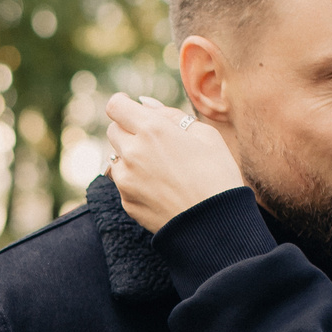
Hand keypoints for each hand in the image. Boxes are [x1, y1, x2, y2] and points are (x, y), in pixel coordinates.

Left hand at [102, 93, 243, 232]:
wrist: (216, 226)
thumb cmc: (218, 176)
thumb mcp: (206, 136)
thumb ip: (171, 115)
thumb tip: (145, 105)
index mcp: (153, 130)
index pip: (116, 105)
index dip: (123, 105)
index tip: (133, 110)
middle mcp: (133, 153)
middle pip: (113, 130)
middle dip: (128, 130)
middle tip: (154, 141)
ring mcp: (126, 180)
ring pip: (116, 158)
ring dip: (130, 157)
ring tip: (160, 168)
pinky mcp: (126, 202)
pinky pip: (122, 183)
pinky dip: (135, 181)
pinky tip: (160, 188)